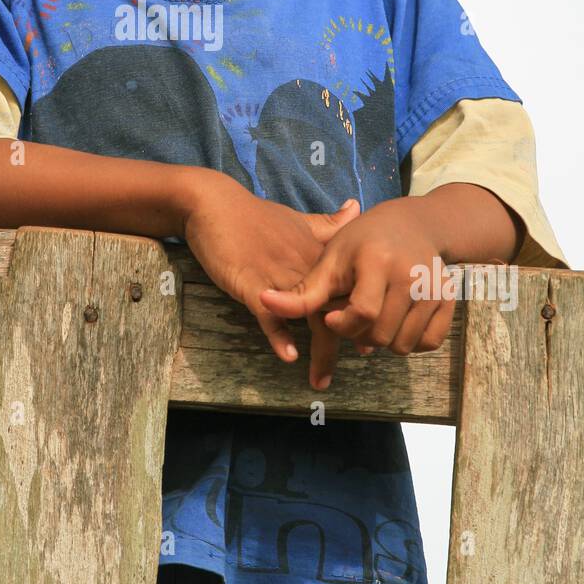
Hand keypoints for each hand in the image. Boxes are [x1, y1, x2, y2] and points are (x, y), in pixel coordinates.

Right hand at [181, 174, 361, 362]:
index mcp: (319, 254)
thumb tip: (356, 207)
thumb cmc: (255, 215)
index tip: (369, 341)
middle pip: (337, 307)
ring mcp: (280, 275)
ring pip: (310, 316)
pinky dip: (280, 335)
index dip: (363, 314)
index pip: (351, 289)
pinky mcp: (253, 282)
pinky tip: (289, 355)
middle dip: (350, 338)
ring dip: (320, 351)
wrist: (214, 205)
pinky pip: (271, 313)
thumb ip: (328, 223)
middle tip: (360, 360)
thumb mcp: (298, 219)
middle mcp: (306, 266)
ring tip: (321, 379)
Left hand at [259, 196, 454, 388]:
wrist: (413, 223)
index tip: (331, 318)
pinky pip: (428, 343)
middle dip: (358, 334)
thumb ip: (302, 290)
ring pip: (403, 345)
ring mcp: (434, 289)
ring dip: (382, 340)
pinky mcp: (449, 301)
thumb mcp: (331, 258)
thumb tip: (263, 302)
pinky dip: (409, 341)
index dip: (343, 324)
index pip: (363, 313)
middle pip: (381, 335)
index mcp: (379, 261)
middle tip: (350, 316)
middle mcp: (412, 275)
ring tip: (371, 317)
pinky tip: (394, 322)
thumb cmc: (363, 240)